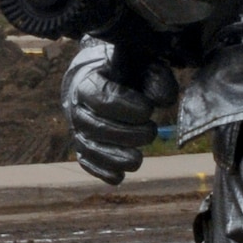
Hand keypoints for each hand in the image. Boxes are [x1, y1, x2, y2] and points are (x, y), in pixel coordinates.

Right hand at [60, 39, 177, 185]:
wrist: (100, 82)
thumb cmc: (125, 73)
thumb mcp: (142, 67)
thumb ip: (156, 77)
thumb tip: (164, 100)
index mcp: (88, 83)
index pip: (101, 98)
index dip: (125, 106)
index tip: (149, 110)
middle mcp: (78, 109)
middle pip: (97, 127)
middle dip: (127, 134)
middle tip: (152, 131)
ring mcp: (79, 131)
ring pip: (91, 149)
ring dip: (115, 158)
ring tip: (137, 160)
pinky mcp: (84, 149)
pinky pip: (88, 164)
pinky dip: (103, 172)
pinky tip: (119, 176)